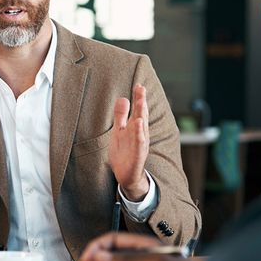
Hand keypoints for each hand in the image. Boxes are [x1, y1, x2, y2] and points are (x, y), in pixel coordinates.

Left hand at [109, 84, 149, 199]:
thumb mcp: (120, 131)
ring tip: (140, 102)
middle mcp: (139, 134)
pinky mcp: (137, 156)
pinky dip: (139, 135)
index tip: (138, 85)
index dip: (138, 98)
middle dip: (141, 102)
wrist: (126, 174)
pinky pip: (139, 144)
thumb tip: (122, 98)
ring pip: (141, 128)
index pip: (137, 110)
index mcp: (135, 128)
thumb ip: (121, 115)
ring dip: (141, 115)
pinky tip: (138, 125)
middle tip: (140, 88)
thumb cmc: (124, 152)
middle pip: (140, 116)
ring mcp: (139, 145)